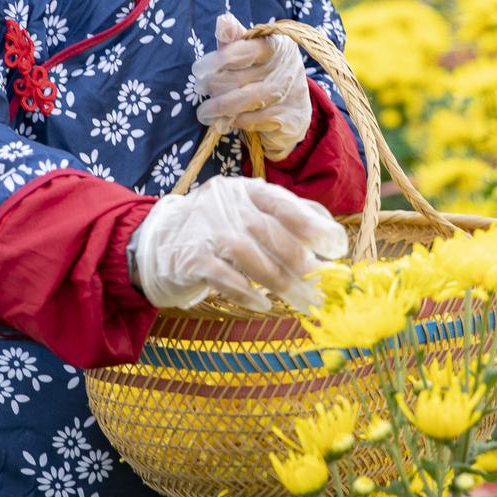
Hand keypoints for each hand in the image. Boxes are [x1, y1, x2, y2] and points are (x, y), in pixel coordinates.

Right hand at [129, 176, 348, 312]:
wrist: (158, 242)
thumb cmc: (217, 230)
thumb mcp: (248, 212)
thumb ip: (284, 217)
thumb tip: (331, 231)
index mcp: (246, 189)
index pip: (285, 203)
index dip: (314, 225)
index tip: (338, 248)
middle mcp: (226, 203)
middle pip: (271, 233)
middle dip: (302, 263)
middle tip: (323, 287)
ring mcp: (205, 229)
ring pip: (251, 257)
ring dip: (281, 283)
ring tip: (303, 302)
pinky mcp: (189, 257)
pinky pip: (224, 278)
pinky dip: (247, 294)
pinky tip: (264, 306)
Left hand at [192, 14, 311, 159]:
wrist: (294, 108)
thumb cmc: (264, 74)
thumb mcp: (250, 53)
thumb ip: (234, 39)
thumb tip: (222, 21)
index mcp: (277, 45)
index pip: (244, 50)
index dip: (218, 60)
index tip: (197, 69)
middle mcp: (287, 67)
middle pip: (242, 78)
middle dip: (215, 85)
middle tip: (199, 89)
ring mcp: (291, 93)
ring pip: (247, 100)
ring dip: (220, 107)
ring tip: (203, 112)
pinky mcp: (290, 117)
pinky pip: (255, 120)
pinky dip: (236, 121)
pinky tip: (224, 121)